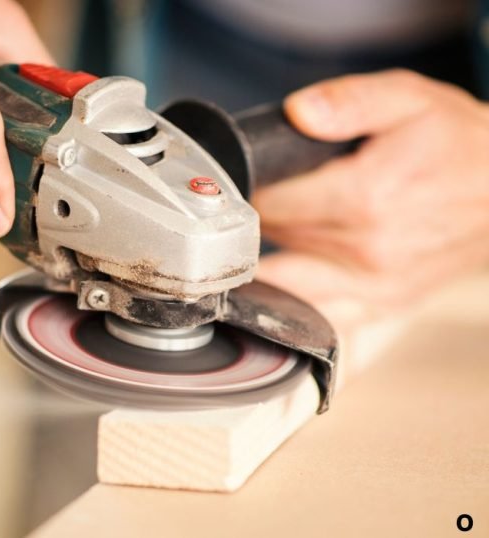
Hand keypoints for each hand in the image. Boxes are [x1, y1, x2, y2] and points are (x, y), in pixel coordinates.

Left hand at [252, 69, 488, 330]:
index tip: (257, 179)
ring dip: (273, 261)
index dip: (256, 189)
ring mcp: (375, 286)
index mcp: (364, 197)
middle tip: (276, 197)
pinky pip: (320, 318)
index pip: (272, 204)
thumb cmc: (454, 143)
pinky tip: (288, 285)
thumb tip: (298, 112)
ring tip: (283, 232)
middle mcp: (366, 249)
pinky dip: (294, 304)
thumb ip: (348, 101)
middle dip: (266, 219)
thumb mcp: (407, 99)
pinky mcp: (384, 306)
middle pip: (278, 241)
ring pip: (288, 283)